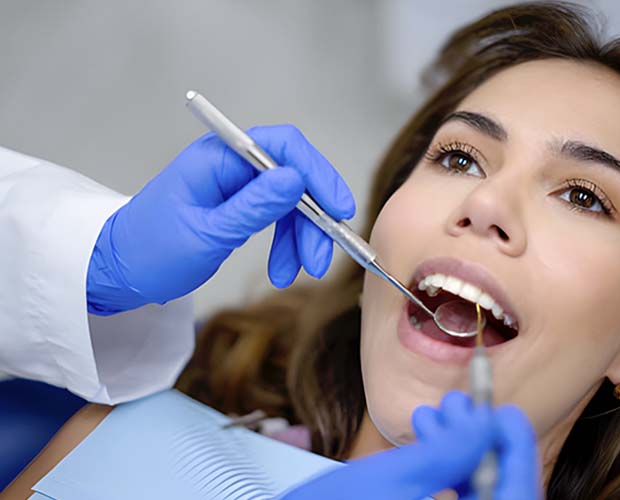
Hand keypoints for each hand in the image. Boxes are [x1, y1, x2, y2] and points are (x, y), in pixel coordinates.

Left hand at [87, 125, 354, 314]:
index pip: (283, 147)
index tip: (339, 209)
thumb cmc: (151, 251)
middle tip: (319, 260)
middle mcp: (231, 165)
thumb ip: (253, 207)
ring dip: (303, 238)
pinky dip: (287, 244)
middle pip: (294, 178)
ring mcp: (237, 186)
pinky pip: (278, 218)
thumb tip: (296, 179)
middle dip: (313, 219)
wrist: (120, 271)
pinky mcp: (240, 206)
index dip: (317, 174)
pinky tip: (283, 270)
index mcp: (218, 157)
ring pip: (290, 202)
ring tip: (299, 273)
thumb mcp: (207, 234)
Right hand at [280, 391, 538, 499]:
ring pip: (474, 488)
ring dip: (457, 447)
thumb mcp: (395, 477)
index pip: (518, 491)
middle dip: (477, 440)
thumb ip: (451, 450)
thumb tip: (492, 422)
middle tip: (456, 404)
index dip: (516, 448)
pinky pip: (453, 494)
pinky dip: (443, 464)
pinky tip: (423, 433)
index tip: (504, 410)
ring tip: (430, 413)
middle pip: (496, 487)